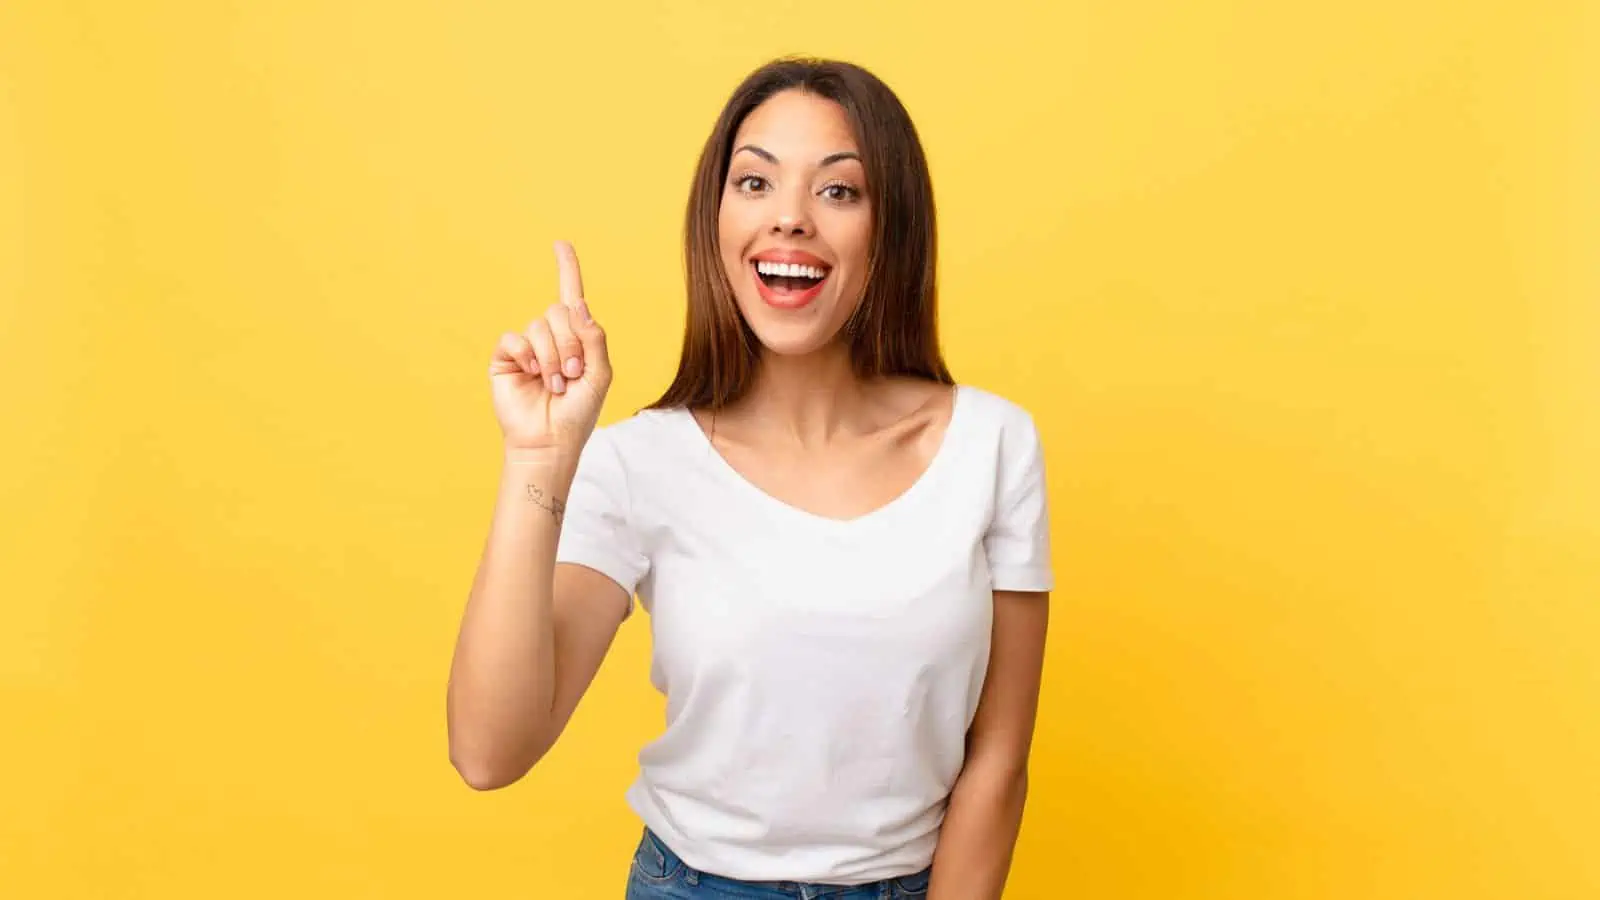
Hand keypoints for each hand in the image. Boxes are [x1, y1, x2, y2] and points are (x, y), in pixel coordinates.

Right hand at [488, 240, 611, 452]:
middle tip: (573, 375)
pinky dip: (528, 356)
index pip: (571, 296)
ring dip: (553, 357)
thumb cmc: (578, 412)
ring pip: (540, 326)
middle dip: (571, 344)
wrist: (551, 440)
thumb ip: (593, 337)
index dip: (567, 269)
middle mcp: (551, 337)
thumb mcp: (600, 374)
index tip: (561, 244)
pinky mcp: (506, 357)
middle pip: (560, 311)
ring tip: (556, 384)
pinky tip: (532, 376)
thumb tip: (578, 303)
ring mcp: (527, 347)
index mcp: (576, 338)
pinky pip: (515, 338)